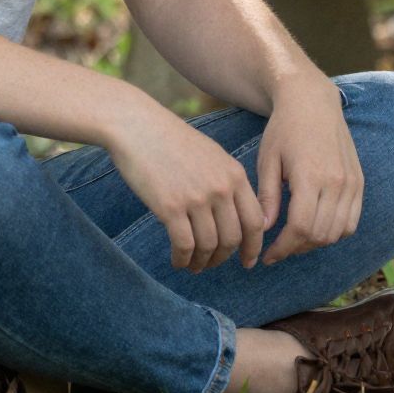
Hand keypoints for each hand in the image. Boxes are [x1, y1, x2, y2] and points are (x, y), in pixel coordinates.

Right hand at [107, 95, 266, 272]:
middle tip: (211, 264)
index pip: (255, 222)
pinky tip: (177, 260)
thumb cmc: (172, 142)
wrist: (138, 127)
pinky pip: (185, 246)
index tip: (247, 261)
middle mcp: (220, 187)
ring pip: (209, 246)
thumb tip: (237, 219)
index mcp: (234, 174)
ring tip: (193, 265)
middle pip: (233, 239)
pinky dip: (182, 260)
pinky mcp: (171, 207)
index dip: (252, 247)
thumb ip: (228, 183)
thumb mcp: (211, 156)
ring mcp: (197, 197)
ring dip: (201, 262)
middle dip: (223, 258)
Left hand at [256, 76, 364, 265]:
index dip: (283, 248)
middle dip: (296, 248)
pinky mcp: (359, 181)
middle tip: (279, 247)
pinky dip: (336, 232)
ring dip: (316, 242)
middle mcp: (336, 181)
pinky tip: (317, 226)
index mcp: (310, 175)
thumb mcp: (268, 160)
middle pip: (320, 235)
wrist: (313, 101)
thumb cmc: (284, 129)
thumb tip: (264, 230)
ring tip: (296, 237)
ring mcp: (351, 182)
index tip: (268, 255)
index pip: (301, 228)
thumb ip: (268, 197)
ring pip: (337, 232)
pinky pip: (352, 221)